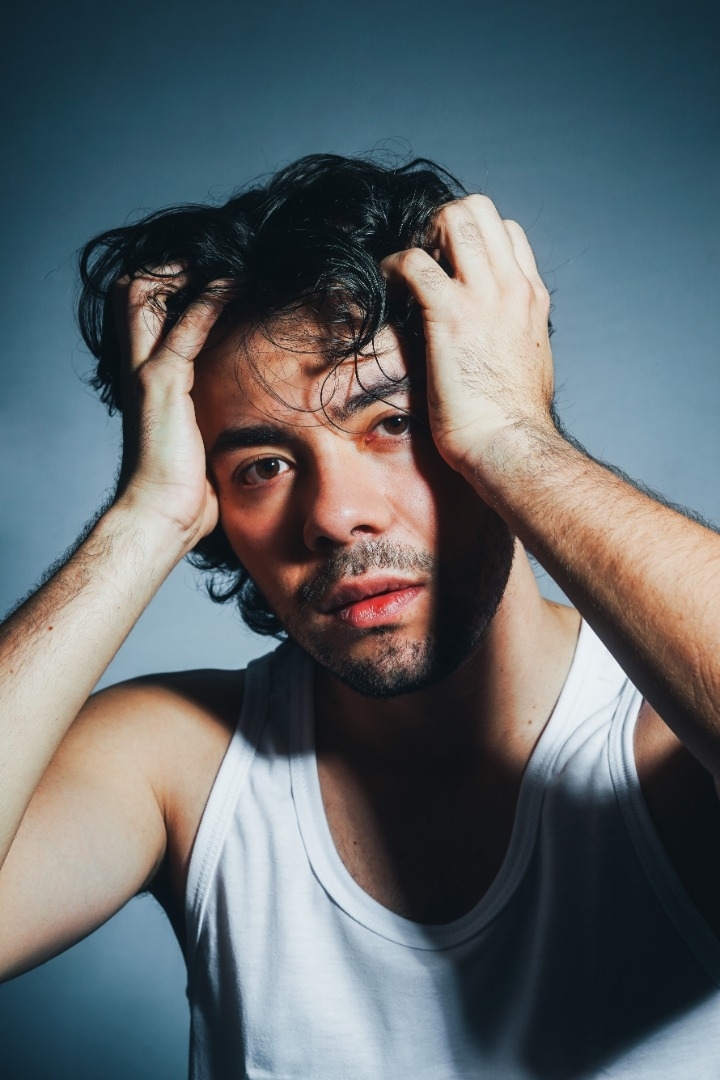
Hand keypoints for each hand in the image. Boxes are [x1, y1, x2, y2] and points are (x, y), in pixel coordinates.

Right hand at [112, 269, 228, 545]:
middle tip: (208, 267)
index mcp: (145, 382)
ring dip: (184, 273)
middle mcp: (137, 370)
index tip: (208, 282)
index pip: (141, 317)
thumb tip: (249, 425)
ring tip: (224, 266)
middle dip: (166, 272)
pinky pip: (188, 326)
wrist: (162, 515)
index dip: (167, 292)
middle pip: (130, 295)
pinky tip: (238, 287)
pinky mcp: (163, 383)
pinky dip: (212, 300)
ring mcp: (146, 373)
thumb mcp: (200, 441)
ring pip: (144, 296)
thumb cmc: (184, 490)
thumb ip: (211, 418)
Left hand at [381, 195, 555, 487]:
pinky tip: (386, 283)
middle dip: (442, 222)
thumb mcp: (527, 366)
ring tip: (406, 268)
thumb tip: (496, 342)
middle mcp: (512, 288)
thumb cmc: (512, 422)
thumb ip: (514, 340)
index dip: (472, 238)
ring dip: (421, 234)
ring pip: (454, 219)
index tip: (446, 263)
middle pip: (480, 210)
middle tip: (422, 256)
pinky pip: (415, 262)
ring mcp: (484, 298)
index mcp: (531, 299)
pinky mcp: (451, 315)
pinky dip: (394, 265)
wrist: (510, 446)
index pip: (507, 233)